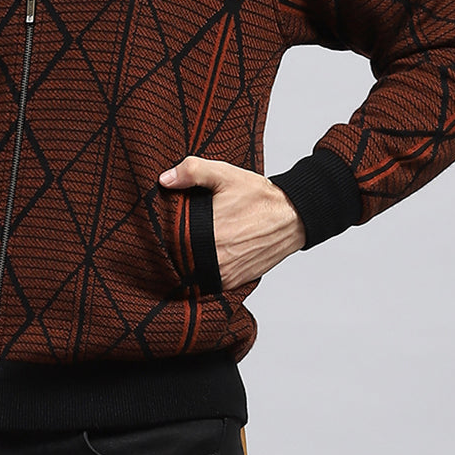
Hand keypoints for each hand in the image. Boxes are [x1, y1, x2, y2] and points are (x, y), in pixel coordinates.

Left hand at [158, 156, 305, 289]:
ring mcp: (225, 274)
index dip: (162, 234)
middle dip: (174, 249)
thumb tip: (165, 179)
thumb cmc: (260, 197)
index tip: (162, 226)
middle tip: (173, 235)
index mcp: (208, 234)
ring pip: (192, 274)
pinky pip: (208, 282)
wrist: (293, 217)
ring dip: (188, 262)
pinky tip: (204, 256)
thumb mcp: (225, 175)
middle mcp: (216, 260)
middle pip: (178, 260)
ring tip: (188, 246)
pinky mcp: (234, 282)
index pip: (169, 242)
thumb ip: (192, 171)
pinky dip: (203, 271)